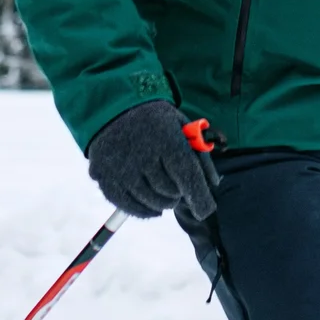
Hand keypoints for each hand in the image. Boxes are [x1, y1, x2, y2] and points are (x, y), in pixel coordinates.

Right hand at [85, 100, 218, 219]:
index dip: (200, 198)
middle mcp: (143, 156)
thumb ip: (199, 153)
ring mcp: (122, 170)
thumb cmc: (154, 119)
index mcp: (166, 140)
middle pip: (170, 192)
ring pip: (152, 202)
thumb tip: (213, 183)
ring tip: (163, 189)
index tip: (205, 209)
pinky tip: (151, 204)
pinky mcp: (107, 180)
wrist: (111, 109)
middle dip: (179, 193)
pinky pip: (130, 207)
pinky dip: (145, 210)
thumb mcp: (181, 125)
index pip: (187, 176)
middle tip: (177, 184)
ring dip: (163, 202)